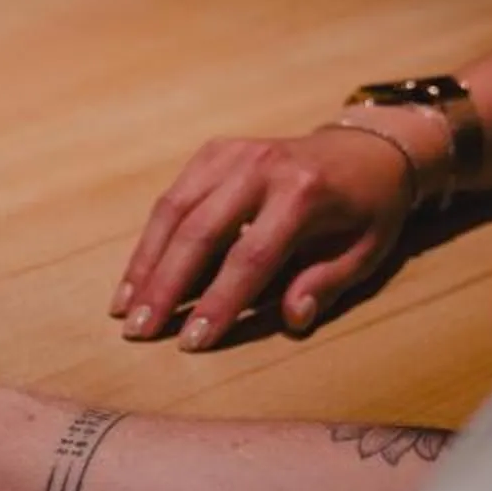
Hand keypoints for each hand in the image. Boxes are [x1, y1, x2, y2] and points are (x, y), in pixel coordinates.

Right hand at [112, 123, 421, 347]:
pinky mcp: (214, 152)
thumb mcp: (365, 251)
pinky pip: (173, 198)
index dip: (219, 302)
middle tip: (138, 329)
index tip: (192, 341)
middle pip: (199, 232)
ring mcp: (233, 154)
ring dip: (145, 264)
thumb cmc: (367, 210)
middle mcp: (261, 166)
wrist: (367, 149)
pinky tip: (136, 276)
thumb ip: (327, 284)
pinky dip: (150, 240)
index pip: (251, 256)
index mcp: (304, 192)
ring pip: (174, 212)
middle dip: (165, 286)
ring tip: (123, 308)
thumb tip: (292, 319)